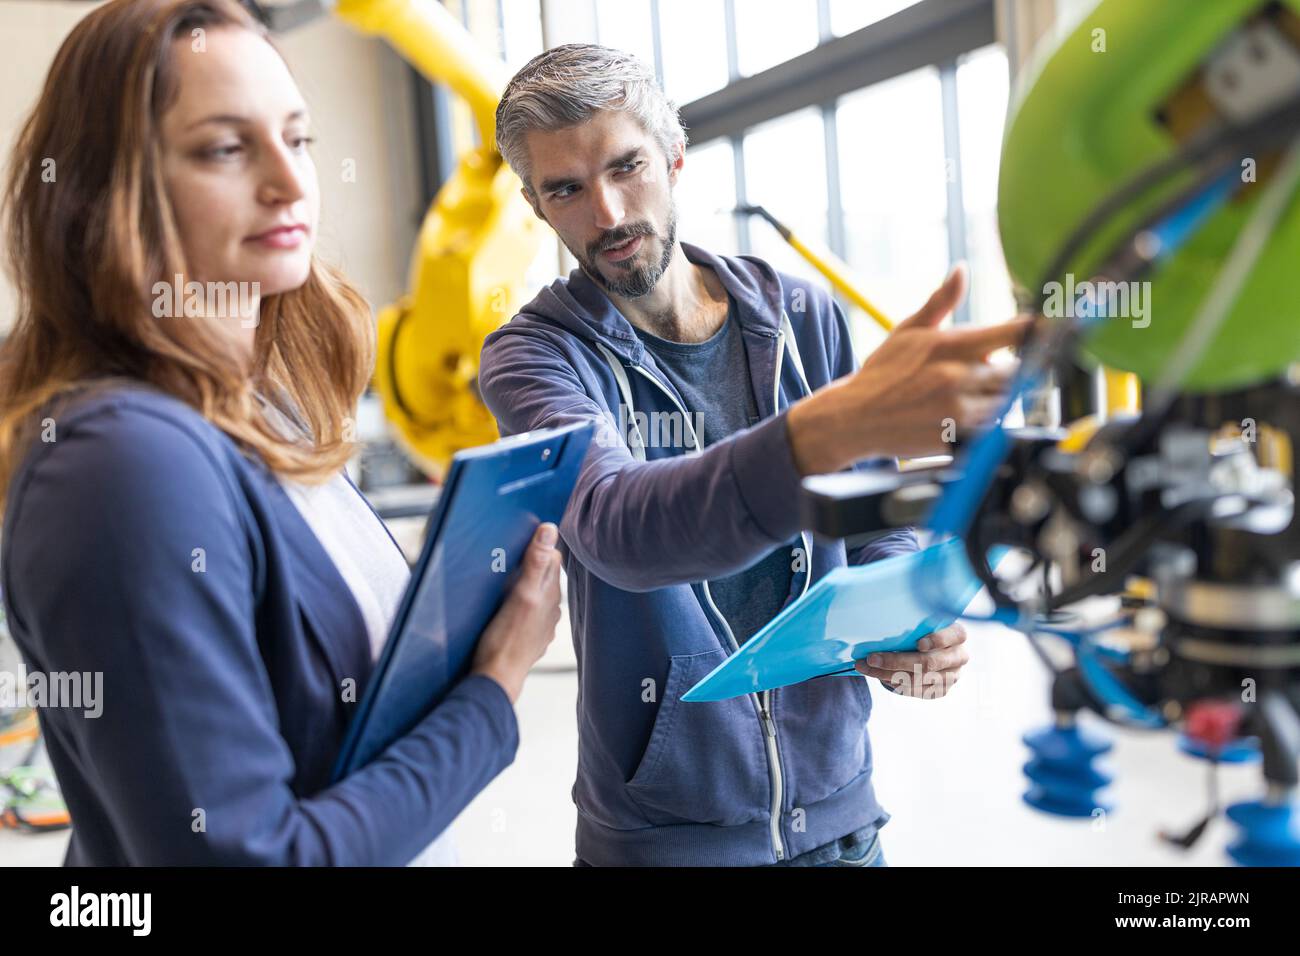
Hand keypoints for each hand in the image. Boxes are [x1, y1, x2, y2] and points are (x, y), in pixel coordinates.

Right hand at [471, 522, 562, 703]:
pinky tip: (504, 608)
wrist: (496, 678)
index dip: (539, 545)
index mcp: (550, 595)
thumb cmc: (506, 639)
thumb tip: (549, 529)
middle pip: (544, 576)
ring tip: (504, 581)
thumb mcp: (521, 594)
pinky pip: (526, 614)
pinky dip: (518, 606)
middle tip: (509, 556)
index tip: (521, 539)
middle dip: (531, 564)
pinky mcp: (527, 638)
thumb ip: (536, 562)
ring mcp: (540, 626)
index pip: (553, 558)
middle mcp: (550, 610)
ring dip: (524, 586)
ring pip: (535, 595)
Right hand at [788, 265, 1033, 473]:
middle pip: (1017, 372)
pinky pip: (989, 430)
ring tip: (966, 396)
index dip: (1037, 331)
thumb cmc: (881, 373)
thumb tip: (960, 270)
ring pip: (1006, 403)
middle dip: (1008, 372)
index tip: (1051, 328)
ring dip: (997, 399)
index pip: (1012, 333)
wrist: (853, 417)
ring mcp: (959, 410)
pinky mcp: (956, 438)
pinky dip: (984, 424)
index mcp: (951, 345)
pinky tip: (960, 417)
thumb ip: (941, 302)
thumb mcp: (908, 331)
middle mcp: (958, 377)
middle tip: (988, 374)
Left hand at [854, 623, 968, 698]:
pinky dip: (895, 684)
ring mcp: (952, 676)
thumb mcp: (923, 621)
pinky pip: (916, 691)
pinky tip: (879, 676)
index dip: (938, 640)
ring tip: (866, 668)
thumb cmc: (924, 629)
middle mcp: (959, 657)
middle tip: (871, 658)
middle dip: (896, 661)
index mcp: (958, 634)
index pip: (955, 635)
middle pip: (929, 663)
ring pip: (918, 680)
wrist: (933, 649)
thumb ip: (913, 623)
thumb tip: (879, 627)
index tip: (918, 643)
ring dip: (888, 675)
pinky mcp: (941, 691)